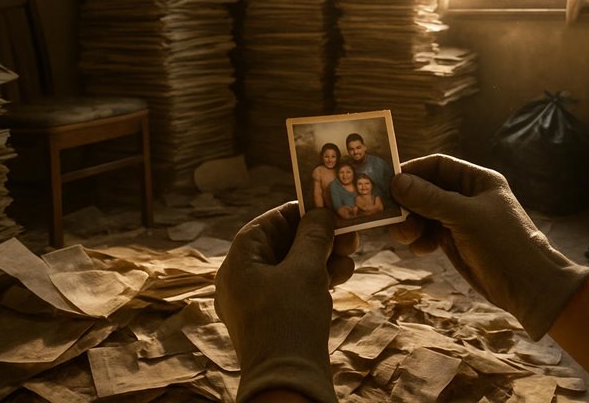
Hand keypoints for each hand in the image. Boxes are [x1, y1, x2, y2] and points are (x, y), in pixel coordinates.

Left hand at [215, 203, 356, 402]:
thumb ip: (313, 235)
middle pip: (282, 243)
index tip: (328, 208)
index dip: (299, 212)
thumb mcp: (305, 269)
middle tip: (348, 234)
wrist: (288, 380)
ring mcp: (257, 300)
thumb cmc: (290, 318)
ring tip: (349, 257)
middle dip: (318, 237)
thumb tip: (321, 213)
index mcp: (239, 261)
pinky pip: (294, 288)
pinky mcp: (274, 318)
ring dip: (323, 258)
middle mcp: (242, 278)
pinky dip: (317, 279)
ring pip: (292, 266)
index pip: (269, 222)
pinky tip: (341, 277)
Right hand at [389, 154, 588, 338]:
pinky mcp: (456, 242)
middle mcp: (468, 196)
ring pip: (424, 214)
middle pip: (427, 190)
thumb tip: (397, 182)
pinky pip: (429, 233)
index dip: (413, 171)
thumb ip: (430, 198)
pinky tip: (420, 249)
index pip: (438, 166)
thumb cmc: (504, 243)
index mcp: (478, 180)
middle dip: (409, 202)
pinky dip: (420, 239)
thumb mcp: (465, 216)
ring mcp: (461, 220)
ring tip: (406, 235)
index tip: (389, 182)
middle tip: (391, 216)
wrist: (528, 286)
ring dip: (411, 223)